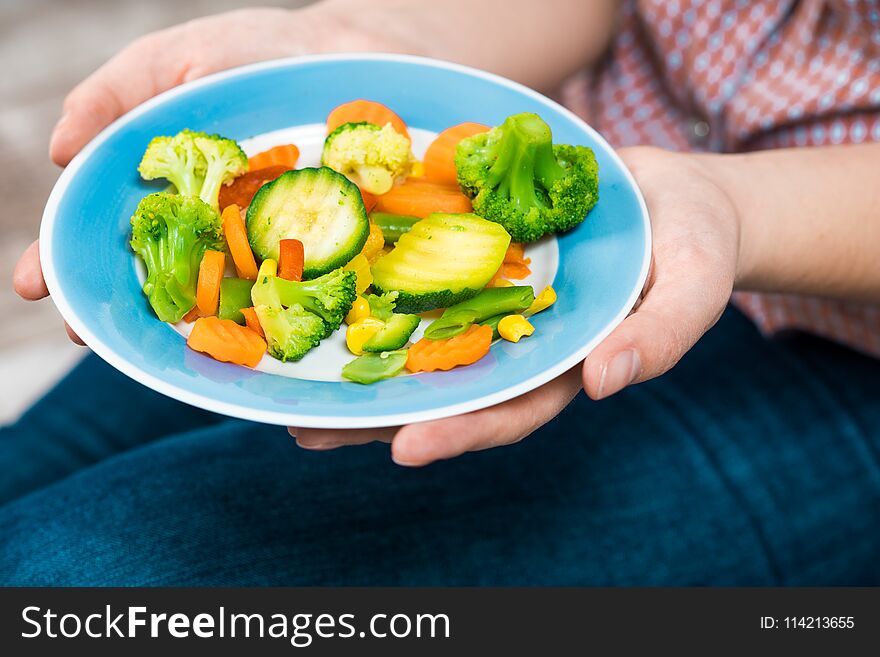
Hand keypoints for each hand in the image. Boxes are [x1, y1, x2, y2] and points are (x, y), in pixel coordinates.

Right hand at [13, 4, 414, 340]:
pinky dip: (259, 310)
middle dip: (111, 306)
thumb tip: (60, 152)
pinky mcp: (303, 249)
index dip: (62, 259)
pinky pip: (279, 285)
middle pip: (148, 274)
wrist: (336, 58)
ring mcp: (252, 242)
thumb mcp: (169, 63)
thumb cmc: (247, 57)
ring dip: (178, 323)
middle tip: (82, 332)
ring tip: (147, 343)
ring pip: (210, 295)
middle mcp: (201, 225)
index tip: (35, 285)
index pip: (100, 231)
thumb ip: (113, 98)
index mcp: (161, 189)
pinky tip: (239, 334)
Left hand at [296, 146, 742, 464]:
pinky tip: (331, 303)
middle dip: (379, 416)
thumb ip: (660, 336)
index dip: (459, 433)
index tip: (404, 447)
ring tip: (291, 389)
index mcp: (563, 368)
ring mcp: (492, 303)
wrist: (669, 194)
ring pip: (420, 344)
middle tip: (308, 429)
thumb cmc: (691, 244)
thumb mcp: (694, 286)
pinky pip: (423, 281)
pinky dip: (380, 295)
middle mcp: (516, 345)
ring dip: (361, 367)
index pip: (506, 411)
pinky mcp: (476, 258)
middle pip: (443, 390)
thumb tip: (606, 381)